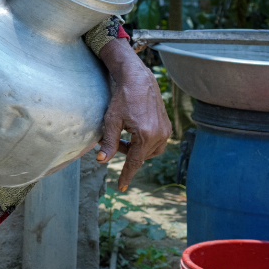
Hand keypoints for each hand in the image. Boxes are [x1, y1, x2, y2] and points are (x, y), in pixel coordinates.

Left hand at [94, 38, 170, 189]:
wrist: (138, 80)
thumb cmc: (122, 99)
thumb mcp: (111, 121)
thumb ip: (107, 142)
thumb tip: (101, 161)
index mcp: (145, 135)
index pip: (134, 162)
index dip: (126, 175)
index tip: (121, 187)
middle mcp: (159, 135)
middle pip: (141, 156)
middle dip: (128, 155)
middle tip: (114, 143)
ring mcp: (165, 131)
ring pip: (150, 151)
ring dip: (137, 150)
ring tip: (123, 138)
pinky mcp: (167, 127)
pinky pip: (156, 143)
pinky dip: (144, 144)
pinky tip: (134, 133)